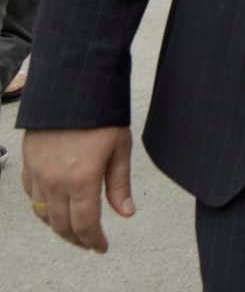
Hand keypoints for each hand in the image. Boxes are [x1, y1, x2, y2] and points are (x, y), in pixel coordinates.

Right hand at [22, 126, 135, 253]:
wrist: (71, 87)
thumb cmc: (101, 114)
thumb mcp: (119, 147)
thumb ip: (119, 184)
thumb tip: (126, 213)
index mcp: (81, 180)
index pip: (85, 224)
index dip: (93, 240)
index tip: (102, 247)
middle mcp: (54, 182)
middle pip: (62, 225)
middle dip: (77, 239)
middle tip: (91, 243)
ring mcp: (37, 174)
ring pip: (43, 214)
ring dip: (58, 227)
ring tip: (75, 230)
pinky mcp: (28, 164)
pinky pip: (32, 197)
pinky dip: (43, 209)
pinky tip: (54, 209)